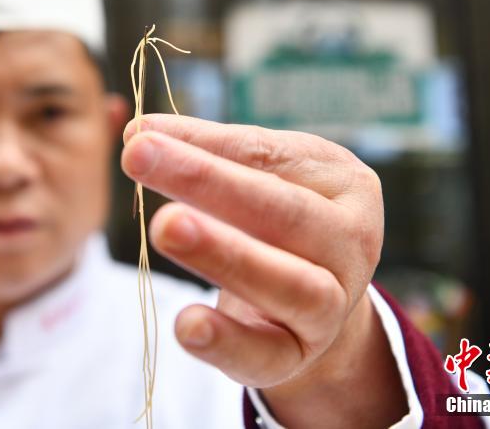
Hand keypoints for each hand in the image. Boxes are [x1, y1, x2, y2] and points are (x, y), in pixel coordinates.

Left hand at [121, 114, 405, 427]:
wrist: (322, 300)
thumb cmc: (284, 220)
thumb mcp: (267, 177)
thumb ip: (211, 153)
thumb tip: (139, 133)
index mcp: (346, 184)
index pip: (269, 156)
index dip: (203, 145)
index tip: (138, 136)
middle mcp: (351, 244)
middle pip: (284, 213)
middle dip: (208, 183)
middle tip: (139, 158)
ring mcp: (333, 307)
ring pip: (289, 285)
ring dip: (224, 254)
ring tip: (164, 226)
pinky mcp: (299, 356)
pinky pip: (265, 354)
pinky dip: (226, 342)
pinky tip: (186, 324)